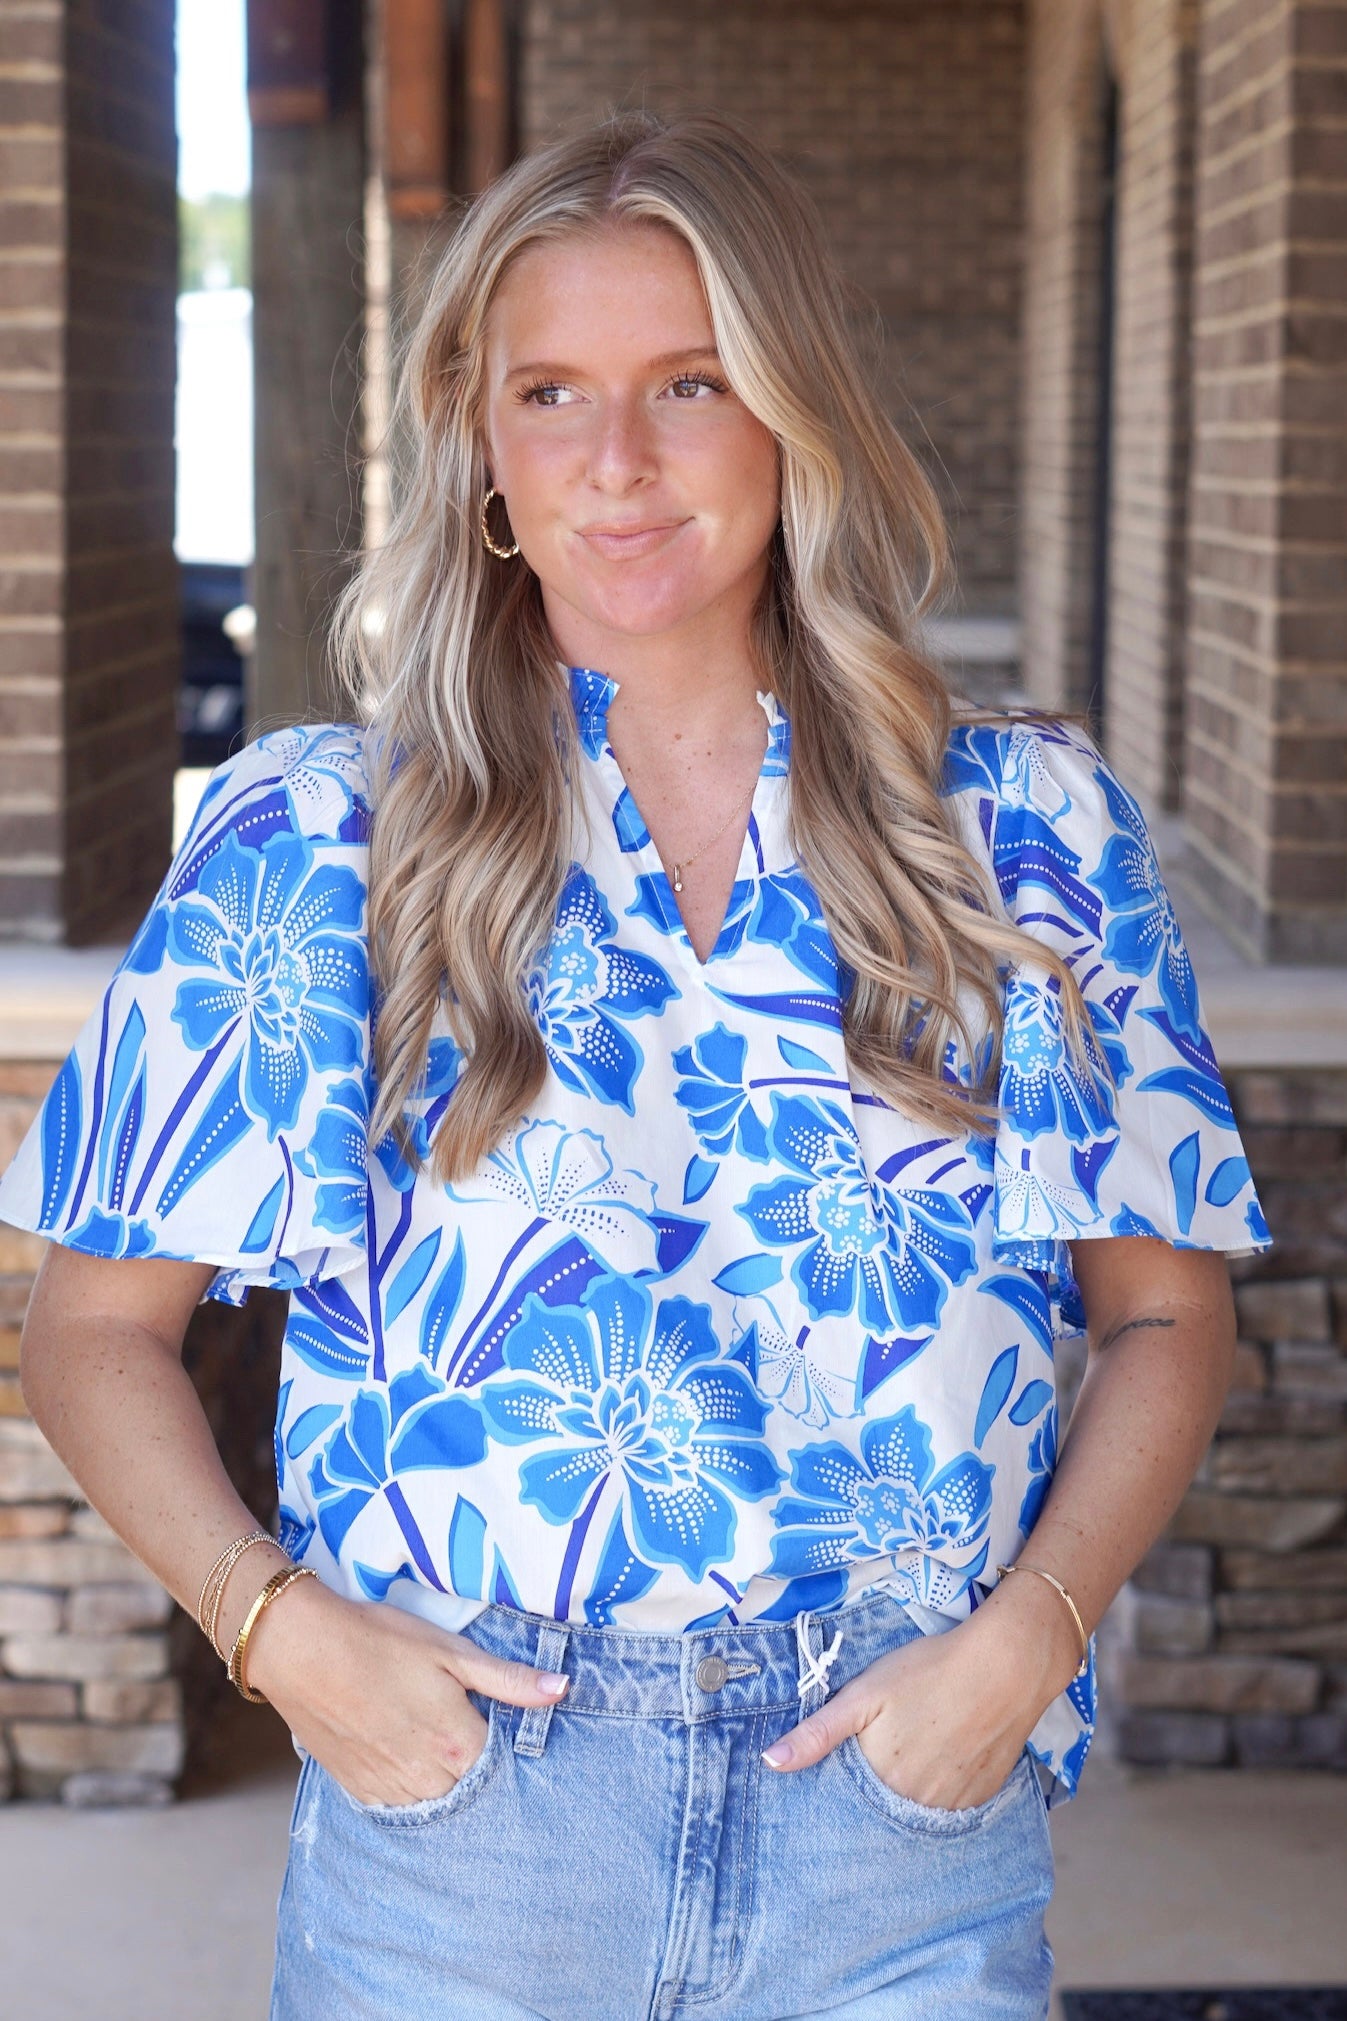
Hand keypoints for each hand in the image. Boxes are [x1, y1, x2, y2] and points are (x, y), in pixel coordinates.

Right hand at [242, 1574, 568, 1806]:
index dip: (511, 1754)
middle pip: (471, 1793)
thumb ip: (508, 1680)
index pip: (505, 1770)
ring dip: (445, 1784)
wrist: (300, 1648)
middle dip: (478, 1772)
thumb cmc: (378, 1641)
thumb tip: (562, 1690)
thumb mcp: (450, 1650)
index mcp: (457, 1745)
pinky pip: (399, 1805)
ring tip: (436, 1746)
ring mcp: (389, 1790)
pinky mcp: (359, 1790)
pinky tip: (407, 1759)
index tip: (511, 1740)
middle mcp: (426, 1779)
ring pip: (436, 1803)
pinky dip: (410, 1790)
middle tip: (467, 1738)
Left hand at [760, 1583, 1081, 1810]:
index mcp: (884, 1782)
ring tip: (909, 1757)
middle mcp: (919, 1806)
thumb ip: (817, 1733)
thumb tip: (770, 1764)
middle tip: (881, 1753)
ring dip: (907, 1795)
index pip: (850, 1803)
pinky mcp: (985, 1794)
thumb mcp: (863, 1694)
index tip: (841, 1769)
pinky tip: (940, 1762)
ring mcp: (956, 1804)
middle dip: (874, 1792)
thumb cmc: (927, 1671)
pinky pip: (952, 1806)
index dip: (842, 1787)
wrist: (1006, 1665)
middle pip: (885, 1809)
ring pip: (919, 1811)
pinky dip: (940, 1791)